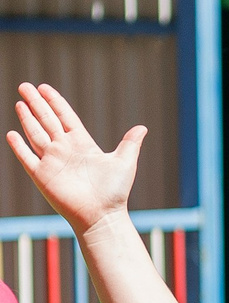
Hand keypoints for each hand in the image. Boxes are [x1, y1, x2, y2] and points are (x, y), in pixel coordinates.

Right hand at [7, 83, 141, 233]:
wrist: (102, 216)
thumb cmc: (115, 192)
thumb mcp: (124, 163)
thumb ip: (130, 144)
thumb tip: (142, 128)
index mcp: (83, 144)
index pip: (65, 117)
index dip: (55, 102)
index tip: (44, 88)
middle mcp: (65, 149)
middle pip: (46, 120)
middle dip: (36, 103)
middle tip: (24, 86)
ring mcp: (52, 161)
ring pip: (35, 134)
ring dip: (27, 118)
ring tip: (20, 103)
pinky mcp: (41, 175)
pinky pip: (26, 157)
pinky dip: (19, 146)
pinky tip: (12, 134)